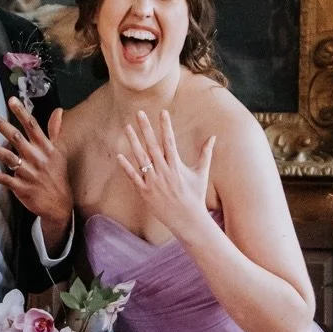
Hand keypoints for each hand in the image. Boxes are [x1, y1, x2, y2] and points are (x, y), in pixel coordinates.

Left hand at [0, 98, 72, 245]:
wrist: (60, 204)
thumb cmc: (57, 175)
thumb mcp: (59, 152)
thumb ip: (55, 131)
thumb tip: (58, 111)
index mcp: (46, 148)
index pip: (33, 126)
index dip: (22, 113)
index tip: (11, 100)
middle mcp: (37, 158)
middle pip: (16, 138)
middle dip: (1, 124)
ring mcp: (28, 173)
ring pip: (7, 157)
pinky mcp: (21, 188)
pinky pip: (4, 179)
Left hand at [116, 109, 215, 243]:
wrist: (188, 220)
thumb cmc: (195, 195)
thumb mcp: (202, 173)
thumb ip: (206, 153)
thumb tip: (213, 137)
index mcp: (177, 166)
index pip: (170, 141)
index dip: (166, 126)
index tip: (162, 112)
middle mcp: (164, 172)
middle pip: (153, 146)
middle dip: (146, 128)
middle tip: (139, 113)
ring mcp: (154, 182)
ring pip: (141, 158)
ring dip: (133, 142)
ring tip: (127, 127)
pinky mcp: (145, 192)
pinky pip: (133, 177)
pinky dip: (126, 167)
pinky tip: (119, 155)